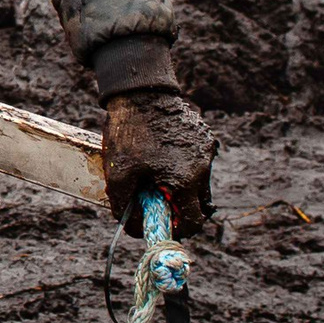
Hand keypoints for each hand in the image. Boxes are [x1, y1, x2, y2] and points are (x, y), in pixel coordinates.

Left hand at [101, 91, 214, 238]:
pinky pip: (197, 163)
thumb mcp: (117, 174)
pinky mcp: (204, 138)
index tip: (163, 228)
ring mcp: (206, 151)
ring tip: (157, 178)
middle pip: (199, 206)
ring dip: (182, 189)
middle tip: (160, 207)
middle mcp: (202, 167)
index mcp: (185, 180)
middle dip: (181, 212)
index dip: (178, 230)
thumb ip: (126, 207)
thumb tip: (135, 229)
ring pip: (199, 184)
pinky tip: (162, 157)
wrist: (140, 92)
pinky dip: (184, 168)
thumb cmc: (127, 133)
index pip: (193, 222)